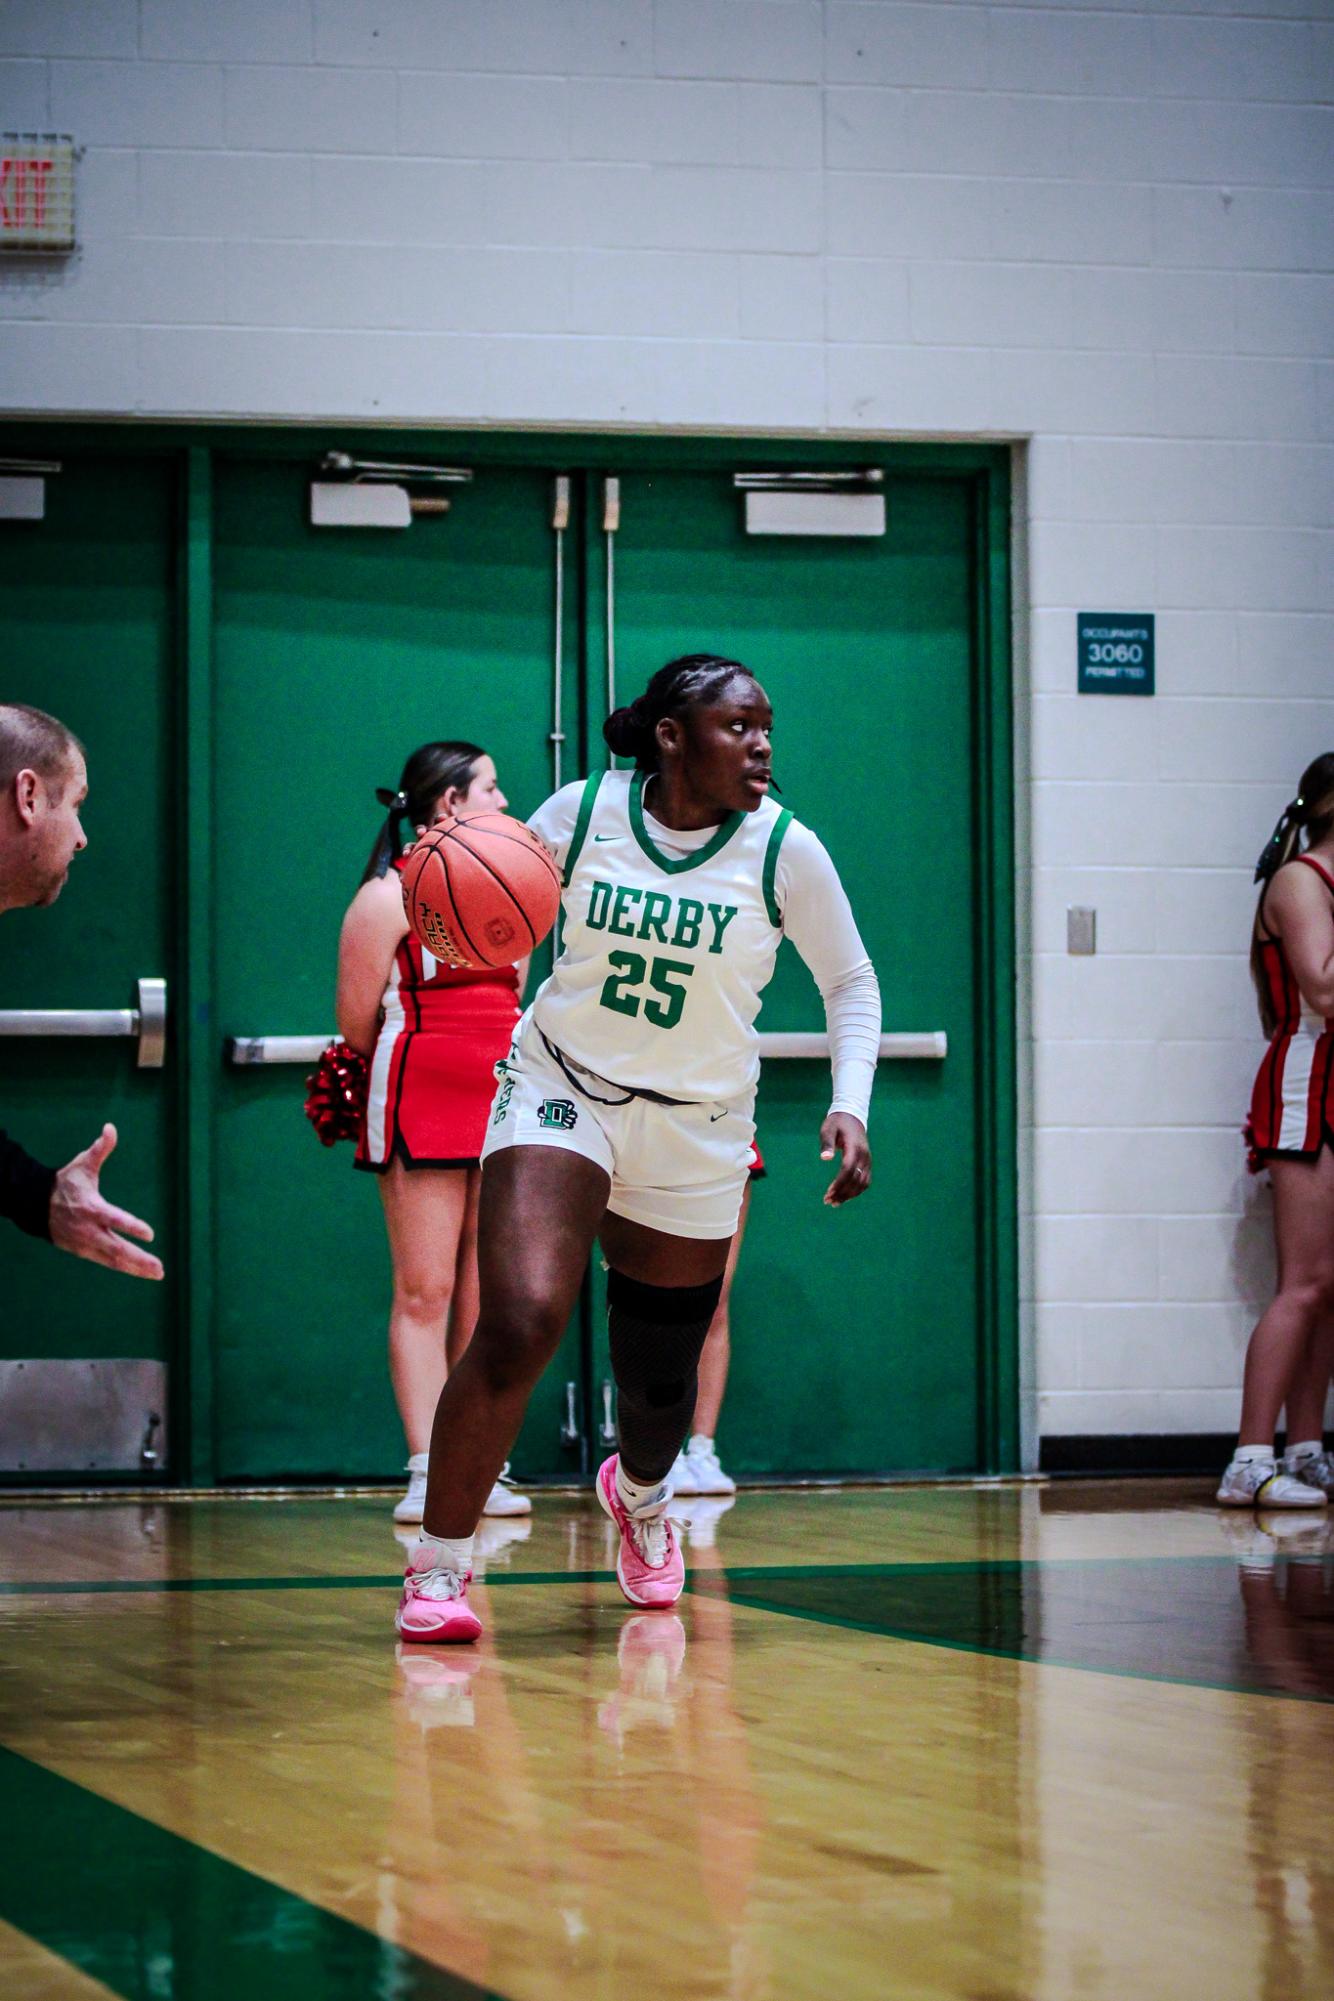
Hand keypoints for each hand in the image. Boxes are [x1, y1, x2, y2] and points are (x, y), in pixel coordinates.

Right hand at [48, 1124, 163, 1280]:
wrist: (37, 1205)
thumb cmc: (66, 1182)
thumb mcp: (82, 1164)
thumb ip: (100, 1149)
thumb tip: (110, 1128)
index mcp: (91, 1207)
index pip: (114, 1219)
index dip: (131, 1227)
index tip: (150, 1234)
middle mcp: (89, 1229)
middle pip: (117, 1248)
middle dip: (140, 1258)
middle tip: (161, 1267)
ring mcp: (86, 1243)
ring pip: (114, 1260)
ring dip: (137, 1268)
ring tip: (159, 1273)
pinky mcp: (83, 1252)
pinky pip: (107, 1262)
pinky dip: (125, 1268)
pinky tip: (142, 1272)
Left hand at [820, 1113, 870, 1206]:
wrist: (852, 1116)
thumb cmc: (836, 1123)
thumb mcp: (828, 1129)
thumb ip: (827, 1143)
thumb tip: (825, 1159)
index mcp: (854, 1147)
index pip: (848, 1169)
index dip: (839, 1183)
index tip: (828, 1193)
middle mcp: (864, 1155)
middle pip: (856, 1179)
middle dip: (842, 1193)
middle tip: (828, 1201)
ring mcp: (868, 1160)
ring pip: (863, 1183)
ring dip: (849, 1195)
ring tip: (835, 1202)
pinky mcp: (867, 1163)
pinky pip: (866, 1181)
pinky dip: (857, 1190)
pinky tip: (845, 1196)